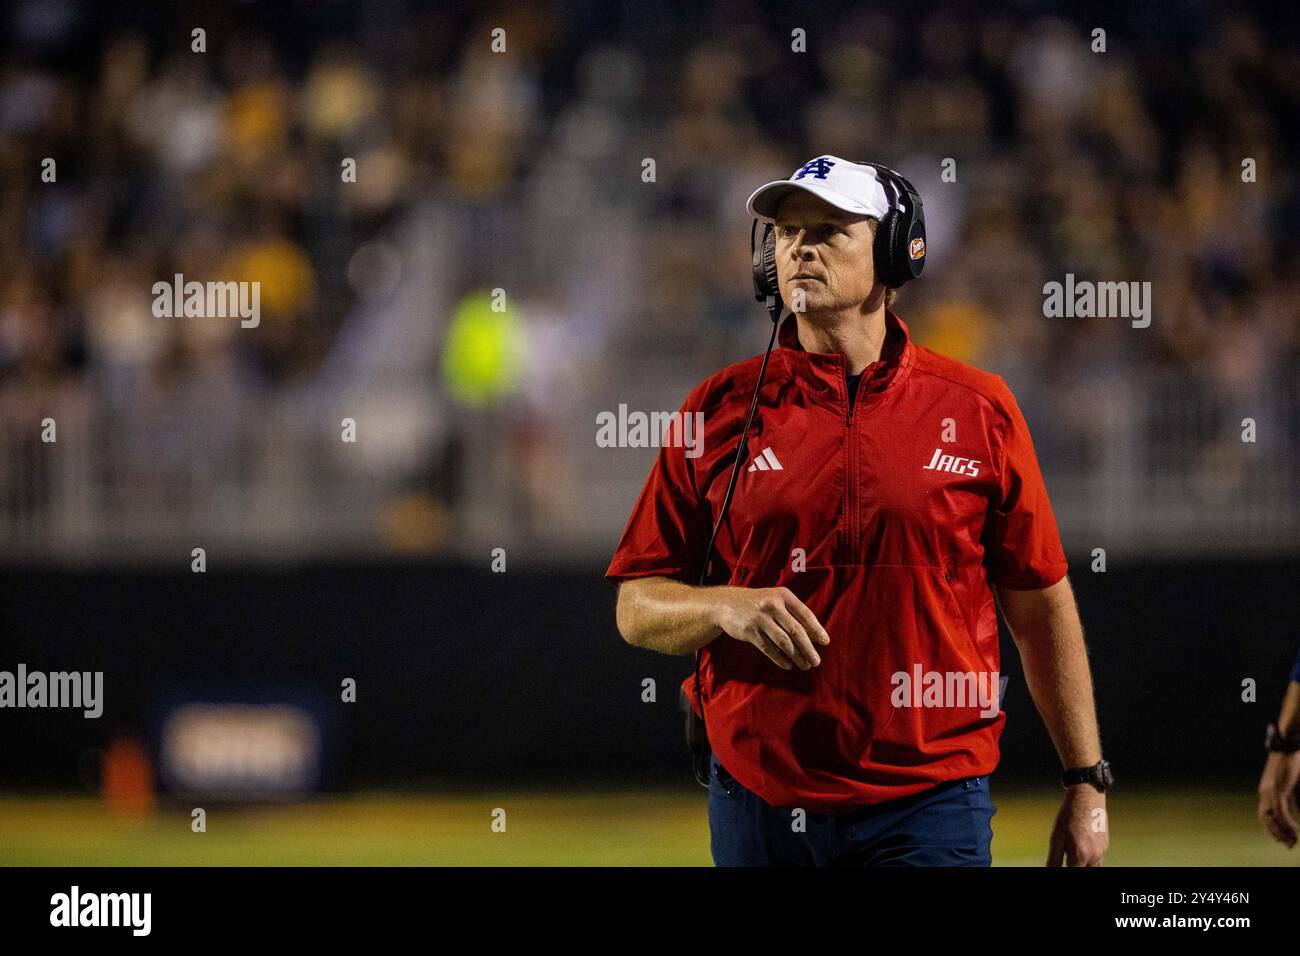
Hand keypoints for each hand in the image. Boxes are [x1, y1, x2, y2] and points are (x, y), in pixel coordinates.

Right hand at [711, 586, 829, 670]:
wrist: (725, 603)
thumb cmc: (757, 604)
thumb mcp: (774, 599)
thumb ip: (792, 613)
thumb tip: (814, 636)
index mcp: (783, 595)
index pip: (805, 614)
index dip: (816, 629)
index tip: (825, 642)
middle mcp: (772, 605)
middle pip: (796, 630)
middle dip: (808, 648)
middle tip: (817, 661)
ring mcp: (760, 618)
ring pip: (783, 642)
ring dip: (796, 656)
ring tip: (805, 665)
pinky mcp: (749, 631)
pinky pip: (768, 648)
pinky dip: (780, 658)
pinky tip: (788, 665)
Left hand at [1046, 786, 1107, 865]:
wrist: (1087, 798)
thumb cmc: (1069, 816)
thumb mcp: (1056, 837)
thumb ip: (1054, 858)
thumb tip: (1050, 870)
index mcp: (1080, 855)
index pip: (1073, 873)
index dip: (1064, 871)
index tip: (1061, 865)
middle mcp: (1094, 856)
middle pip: (1083, 872)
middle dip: (1074, 867)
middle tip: (1067, 859)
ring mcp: (1102, 851)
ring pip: (1093, 868)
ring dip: (1083, 866)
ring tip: (1073, 855)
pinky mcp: (1105, 846)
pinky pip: (1099, 860)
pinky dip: (1090, 860)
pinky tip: (1081, 851)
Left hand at [1257, 751, 1299, 847]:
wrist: (1289, 745)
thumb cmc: (1292, 763)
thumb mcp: (1293, 785)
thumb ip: (1293, 798)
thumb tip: (1298, 812)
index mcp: (1266, 790)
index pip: (1264, 815)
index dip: (1272, 829)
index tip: (1283, 840)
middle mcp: (1264, 791)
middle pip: (1265, 819)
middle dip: (1276, 834)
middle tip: (1289, 845)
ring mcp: (1269, 789)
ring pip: (1271, 817)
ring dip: (1282, 831)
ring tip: (1293, 841)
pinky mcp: (1276, 788)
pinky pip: (1279, 810)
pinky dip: (1287, 822)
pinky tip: (1295, 830)